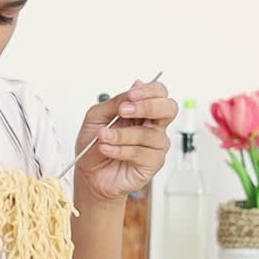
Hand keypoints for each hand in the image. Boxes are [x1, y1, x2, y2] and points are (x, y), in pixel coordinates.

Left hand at [74, 80, 177, 201]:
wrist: (89, 172)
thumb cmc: (94, 144)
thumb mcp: (97, 116)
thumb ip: (115, 101)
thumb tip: (135, 86)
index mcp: (141, 111)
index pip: (159, 93)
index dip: (149, 91)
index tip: (131, 95)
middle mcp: (152, 126)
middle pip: (169, 109)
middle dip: (147, 107)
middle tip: (123, 111)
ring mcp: (155, 145)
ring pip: (150, 134)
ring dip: (122, 135)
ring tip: (103, 137)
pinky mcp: (153, 163)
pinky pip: (142, 153)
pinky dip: (120, 150)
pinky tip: (107, 149)